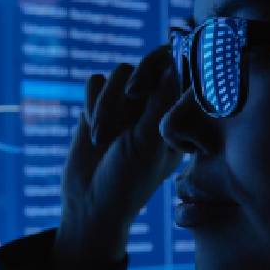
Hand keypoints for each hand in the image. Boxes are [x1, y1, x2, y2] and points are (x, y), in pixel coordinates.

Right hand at [53, 43, 182, 269]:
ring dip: (107, 102)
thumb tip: (172, 67)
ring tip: (101, 137)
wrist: (89, 205)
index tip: (159, 77)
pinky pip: (95, 83)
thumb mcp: (147, 145)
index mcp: (174, 116)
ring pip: (118, 73)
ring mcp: (125, 106)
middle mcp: (152, 107)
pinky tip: (91, 131)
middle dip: (135, 81)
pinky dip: (91, 102)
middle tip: (132, 93)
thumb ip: (159, 105)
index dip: (168, 65)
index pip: (179, 72)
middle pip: (147, 65)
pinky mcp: (97, 108)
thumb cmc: (127, 182)